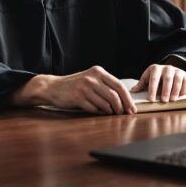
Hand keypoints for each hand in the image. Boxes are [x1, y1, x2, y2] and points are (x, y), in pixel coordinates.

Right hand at [14, 66, 135, 113]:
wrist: (53, 87)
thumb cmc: (74, 85)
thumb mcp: (90, 79)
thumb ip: (104, 85)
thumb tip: (123, 100)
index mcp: (98, 71)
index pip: (118, 85)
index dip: (127, 98)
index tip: (132, 108)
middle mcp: (92, 78)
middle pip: (114, 96)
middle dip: (121, 107)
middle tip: (123, 114)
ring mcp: (84, 88)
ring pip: (105, 104)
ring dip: (109, 111)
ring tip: (109, 113)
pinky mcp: (77, 98)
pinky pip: (93, 109)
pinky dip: (97, 112)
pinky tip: (96, 110)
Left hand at [130, 64, 185, 102]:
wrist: (169, 71)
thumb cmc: (156, 78)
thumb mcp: (147, 79)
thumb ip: (141, 85)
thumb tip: (133, 91)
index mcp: (155, 68)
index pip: (153, 79)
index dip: (152, 90)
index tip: (151, 100)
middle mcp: (166, 68)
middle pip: (167, 79)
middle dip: (165, 90)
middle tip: (163, 101)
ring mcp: (176, 70)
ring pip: (177, 79)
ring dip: (175, 90)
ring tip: (172, 100)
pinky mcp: (184, 74)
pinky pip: (185, 81)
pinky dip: (182, 89)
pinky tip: (180, 96)